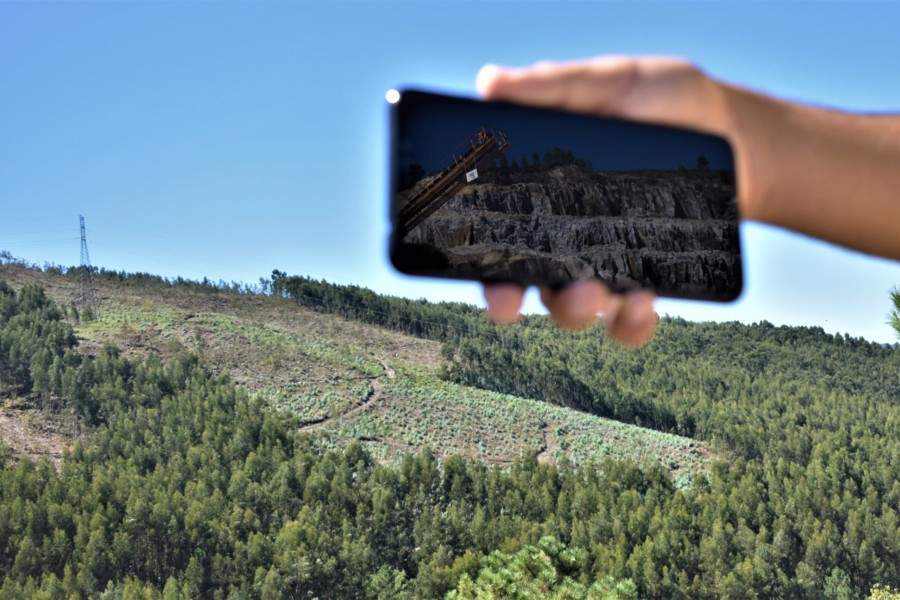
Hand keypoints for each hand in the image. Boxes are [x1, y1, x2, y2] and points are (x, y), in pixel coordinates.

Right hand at [476, 57, 730, 345]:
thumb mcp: (611, 83)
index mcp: (541, 191)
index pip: (495, 231)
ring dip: (574, 310)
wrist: (734, 133)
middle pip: (522, 279)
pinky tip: (645, 302)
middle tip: (516, 303)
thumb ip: (555, 87)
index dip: (481, 264)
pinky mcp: (647, 278)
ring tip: (599, 292)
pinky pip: (627, 320)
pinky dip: (630, 323)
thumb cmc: (664, 103)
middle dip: (511, 300)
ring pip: (571, 307)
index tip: (485, 281)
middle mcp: (564, 233)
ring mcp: (605, 260)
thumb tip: (488, 83)